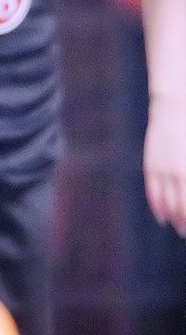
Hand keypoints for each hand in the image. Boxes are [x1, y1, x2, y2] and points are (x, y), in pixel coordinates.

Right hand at [143, 95, 185, 236]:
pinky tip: (163, 217)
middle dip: (185, 222)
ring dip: (173, 218)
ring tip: (179, 227)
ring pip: (166, 203)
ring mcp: (163, 170)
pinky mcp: (151, 165)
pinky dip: (157, 207)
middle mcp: (178, 173)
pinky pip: (152, 192)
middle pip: (181, 207)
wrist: (175, 107)